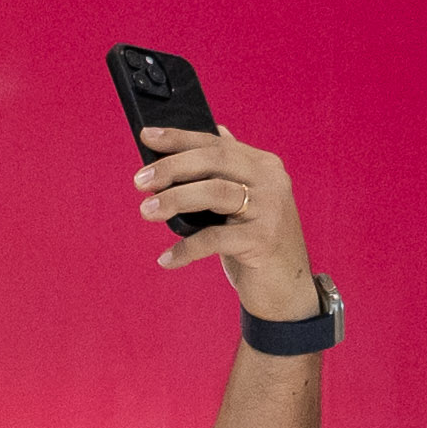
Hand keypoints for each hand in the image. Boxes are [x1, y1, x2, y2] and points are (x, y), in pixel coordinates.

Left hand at [132, 123, 315, 332]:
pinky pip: (216, 238)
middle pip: (215, 161)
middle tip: (139, 181)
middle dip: (173, 167)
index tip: (147, 136)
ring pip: (216, 192)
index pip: (216, 143)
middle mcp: (271, 181)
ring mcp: (271, 209)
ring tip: (146, 210)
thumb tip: (204, 137)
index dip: (180, 138)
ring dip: (175, 199)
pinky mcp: (264, 240)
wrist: (287, 291)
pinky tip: (167, 259)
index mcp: (263, 165)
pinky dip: (187, 248)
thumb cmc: (255, 244)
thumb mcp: (242, 203)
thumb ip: (227, 172)